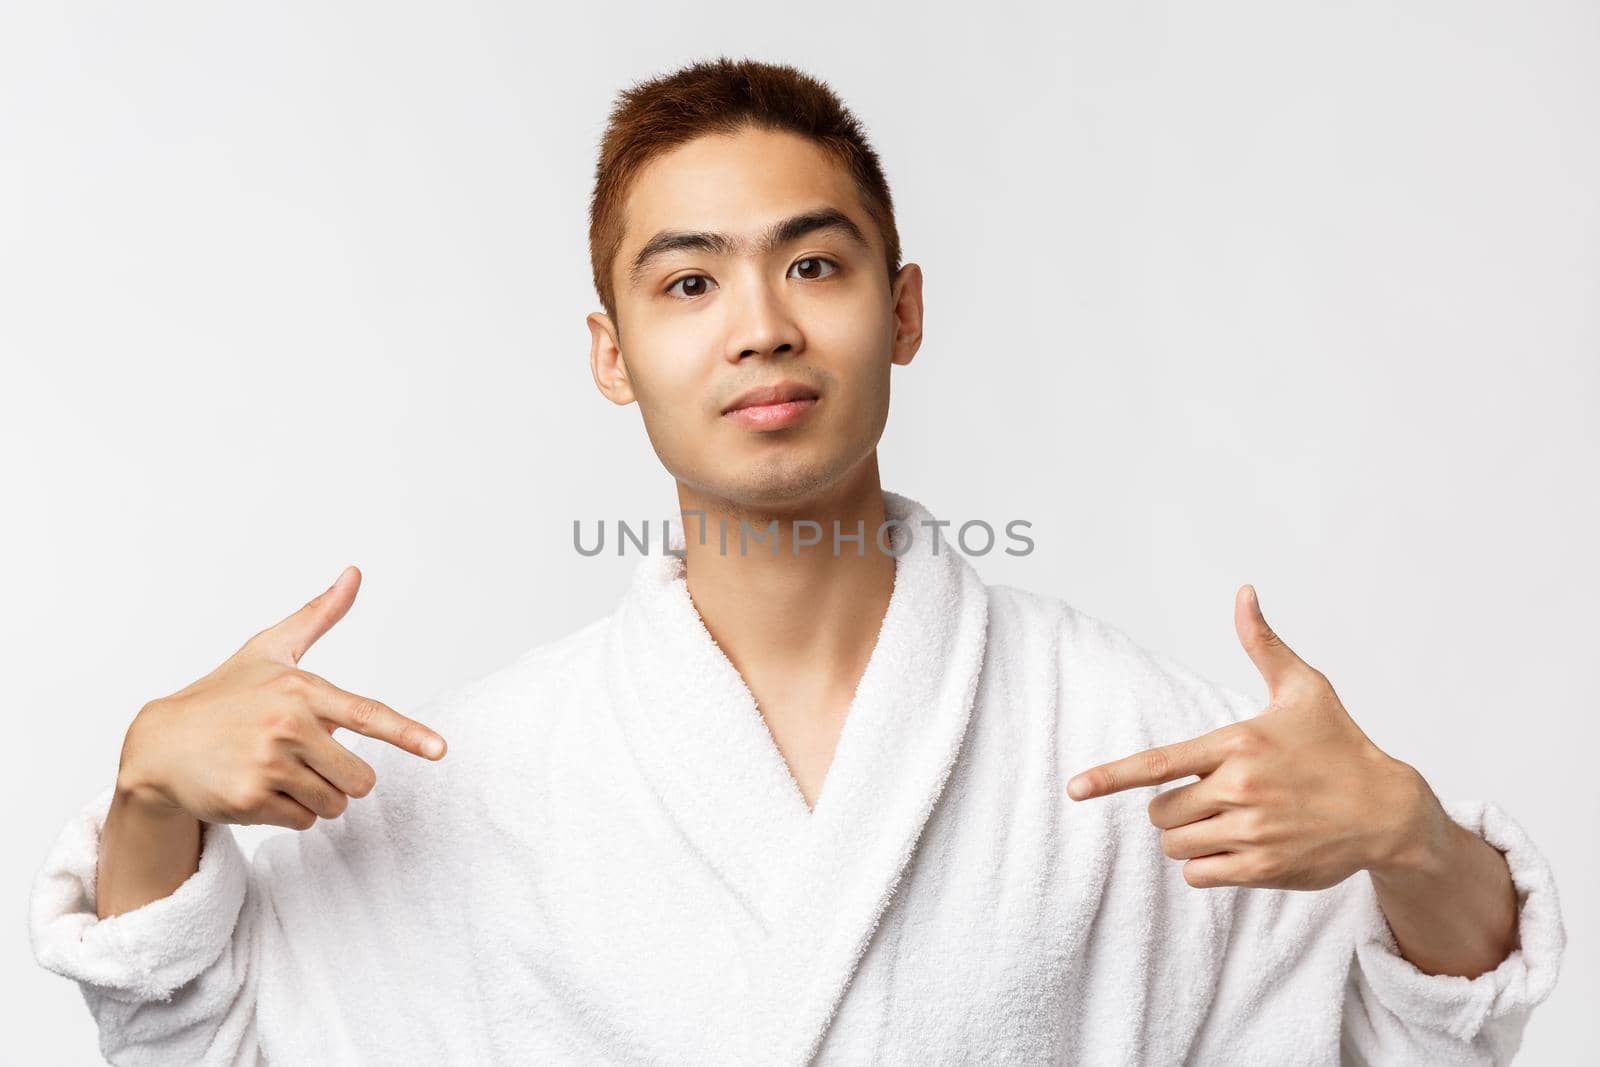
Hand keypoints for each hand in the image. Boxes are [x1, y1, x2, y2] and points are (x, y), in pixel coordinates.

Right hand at [117, 566, 447, 831]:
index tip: (440, 750)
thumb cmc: (224, 695)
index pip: (368, 715)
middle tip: (309, 761)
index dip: (408, 734)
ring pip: (334, 804)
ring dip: (318, 798)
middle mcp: (287, 726)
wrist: (159, 744)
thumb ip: (318, 616)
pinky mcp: (249, 800)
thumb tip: (354, 573)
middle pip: (360, 778)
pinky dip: (290, 813)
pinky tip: (259, 790)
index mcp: (301, 690)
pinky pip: (303, 822)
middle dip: (346, 778)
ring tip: (279, 772)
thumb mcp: (270, 651)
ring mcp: (267, 765)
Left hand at [1065, 585, 1447, 890]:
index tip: (1075, 788)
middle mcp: (1240, 789)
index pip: (1159, 763)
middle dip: (1173, 806)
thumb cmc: (1340, 745)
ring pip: (1175, 845)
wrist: (1390, 811)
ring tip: (1223, 821)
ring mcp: (1252, 833)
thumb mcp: (1304, 689)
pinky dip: (1204, 866)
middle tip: (1210, 795)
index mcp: (1239, 744)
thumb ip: (1262, 644)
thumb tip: (1243, 592)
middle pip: (1160, 810)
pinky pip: (1198, 876)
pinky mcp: (1264, 869)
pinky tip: (1232, 848)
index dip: (1111, 776)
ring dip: (1186, 837)